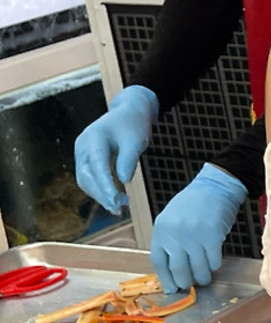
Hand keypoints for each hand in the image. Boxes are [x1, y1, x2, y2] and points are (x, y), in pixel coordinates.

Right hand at [74, 85, 158, 213]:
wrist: (128, 113)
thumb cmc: (134, 125)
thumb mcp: (136, 141)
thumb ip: (128, 159)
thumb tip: (124, 181)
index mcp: (94, 138)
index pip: (97, 165)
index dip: (105, 185)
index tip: (116, 200)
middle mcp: (83, 146)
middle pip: (86, 176)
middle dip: (101, 194)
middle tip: (119, 209)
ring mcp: (82, 153)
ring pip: (85, 180)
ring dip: (100, 195)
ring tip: (119, 207)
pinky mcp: (87, 159)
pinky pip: (89, 178)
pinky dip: (100, 190)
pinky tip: (114, 200)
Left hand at [148, 165, 246, 291]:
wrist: (214, 188)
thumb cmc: (193, 204)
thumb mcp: (172, 220)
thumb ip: (170, 241)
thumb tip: (173, 268)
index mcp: (161, 230)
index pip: (159, 262)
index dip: (166, 279)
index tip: (171, 288)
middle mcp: (175, 234)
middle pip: (178, 269)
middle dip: (185, 282)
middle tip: (189, 285)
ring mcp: (193, 236)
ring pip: (198, 269)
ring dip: (202, 277)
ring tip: (204, 278)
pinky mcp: (212, 237)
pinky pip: (214, 261)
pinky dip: (214, 265)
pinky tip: (214, 262)